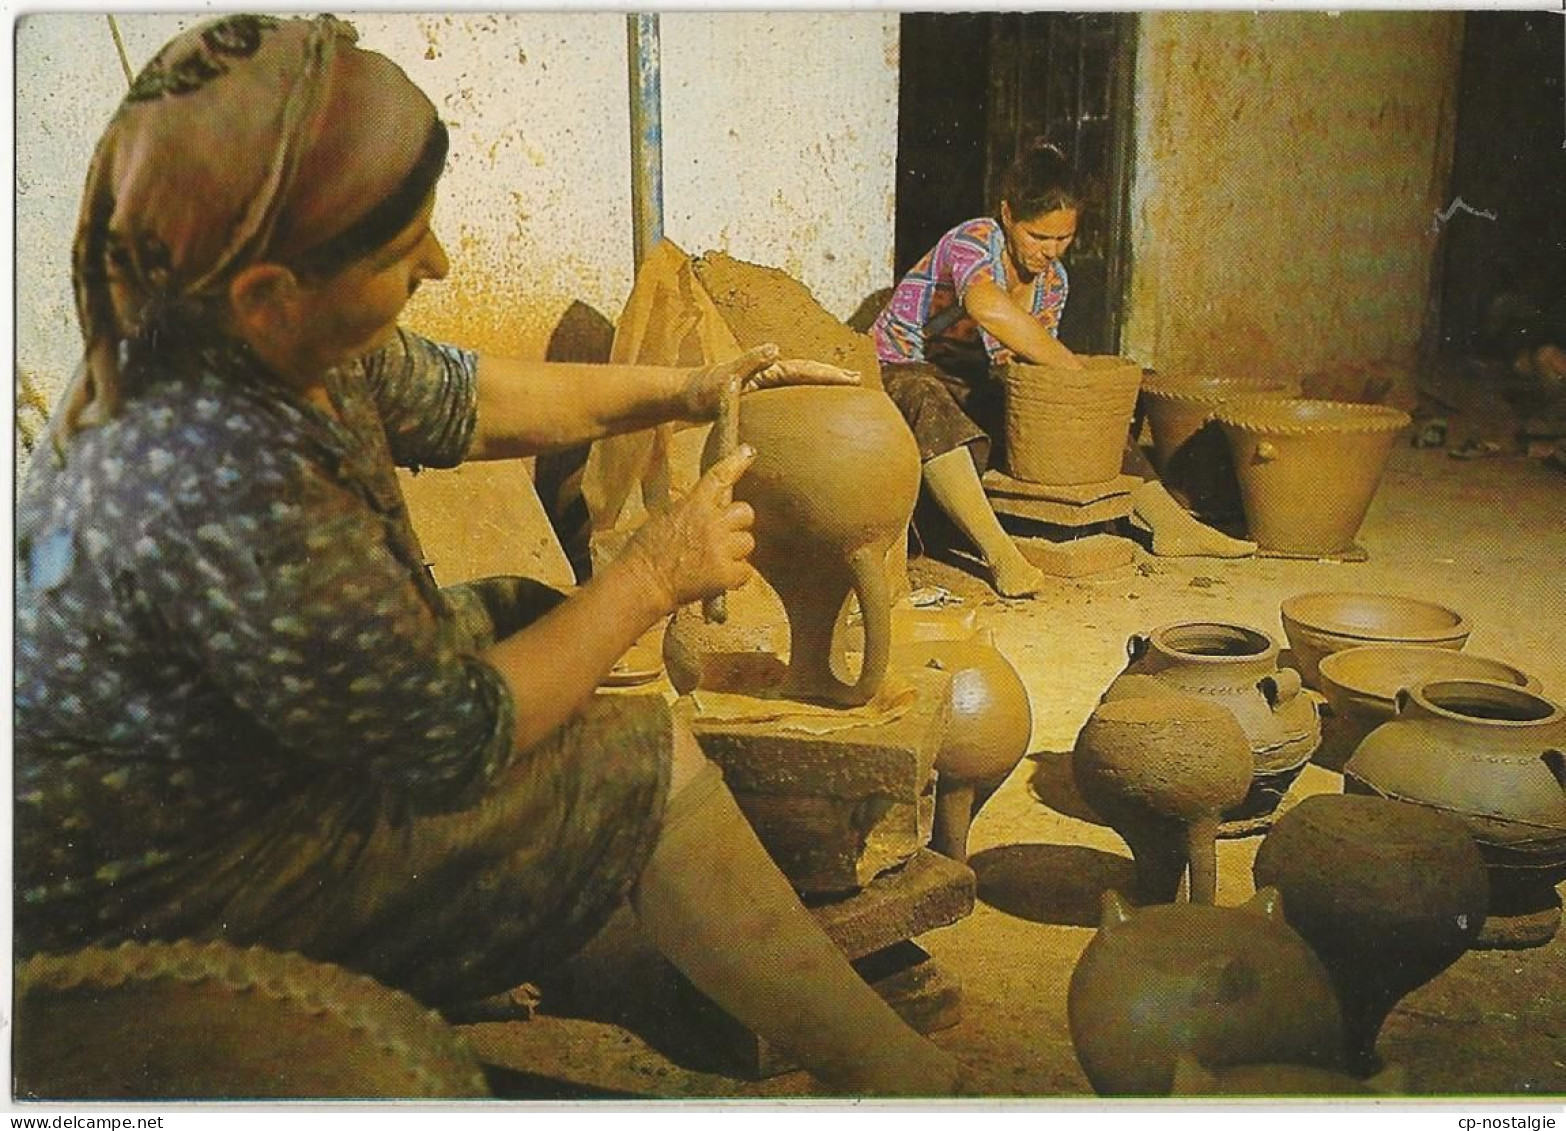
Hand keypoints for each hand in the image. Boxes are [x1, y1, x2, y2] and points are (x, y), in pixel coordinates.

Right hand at [618, 445, 757, 613]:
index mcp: (693, 504)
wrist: (642, 583)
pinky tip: (715, 578)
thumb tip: (711, 508)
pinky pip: (746, 571)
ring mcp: (721, 547)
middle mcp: (711, 522)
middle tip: (720, 538)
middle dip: (737, 524)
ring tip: (712, 561)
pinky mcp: (726, 573)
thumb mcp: (665, 516)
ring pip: (748, 543)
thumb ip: (692, 509)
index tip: (749, 451)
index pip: (720, 477)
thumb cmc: (646, 552)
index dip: (737, 462)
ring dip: (736, 552)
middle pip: (746, 512)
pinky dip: (734, 576)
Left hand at [681, 343, 859, 419]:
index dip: (829, 374)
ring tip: (843, 395)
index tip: (852, 378)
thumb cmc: (703, 390)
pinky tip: (810, 414)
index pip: (804, 370)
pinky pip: (789, 400)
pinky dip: (804, 402)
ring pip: (800, 386)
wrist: (684, 396)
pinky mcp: (759, 400)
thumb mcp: (726, 376)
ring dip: (821, 388)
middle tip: (858, 381)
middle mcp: (768, 375)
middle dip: (833, 377)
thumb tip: (775, 348)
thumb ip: (748, 362)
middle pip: (807, 374)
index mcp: (767, 370)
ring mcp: (764, 387)